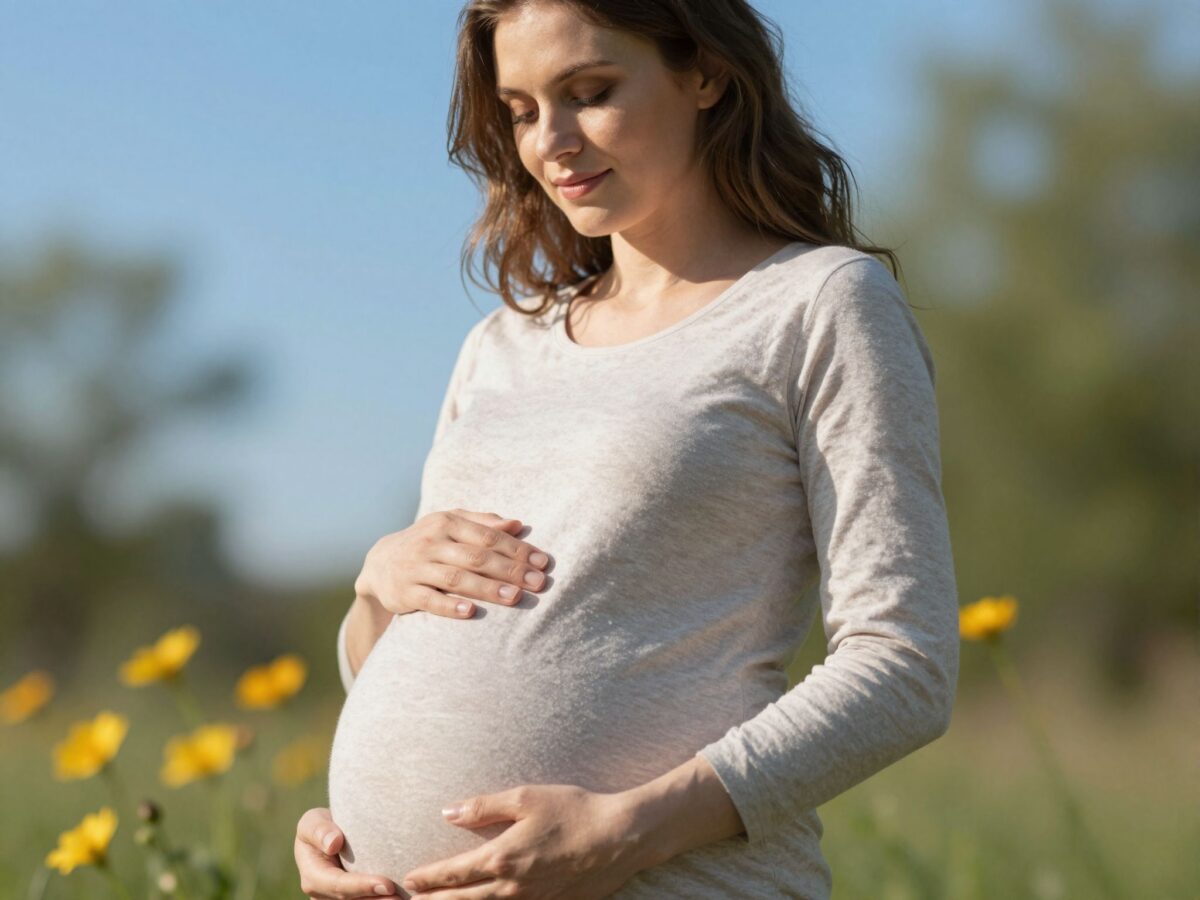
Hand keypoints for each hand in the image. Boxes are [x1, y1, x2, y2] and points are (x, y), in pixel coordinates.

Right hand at [295, 807, 400, 898]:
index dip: (362, 886)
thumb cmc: (321, 826)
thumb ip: (319, 830)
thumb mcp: (313, 821)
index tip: (387, 884)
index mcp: (312, 877)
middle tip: (401, 897)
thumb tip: (333, 844)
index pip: (338, 885)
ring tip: (404, 899)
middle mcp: (321, 895)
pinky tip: (401, 898)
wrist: (329, 837)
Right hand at [355, 509, 550, 618]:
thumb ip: (483, 523)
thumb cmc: (429, 542)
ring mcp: (417, 567)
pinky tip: (471, 612)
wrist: (379, 563)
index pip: (489, 536)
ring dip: (486, 588)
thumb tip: (517, 524)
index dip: (517, 549)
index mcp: (447, 523)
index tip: (543, 563)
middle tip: (538, 583)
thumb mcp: (450, 524)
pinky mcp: (405, 592)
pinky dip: (449, 606)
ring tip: (514, 597)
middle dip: (510, 570)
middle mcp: (432, 542)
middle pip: (476, 557)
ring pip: (456, 578)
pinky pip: (429, 600)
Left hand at [399, 784, 648, 898]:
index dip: (429, 877)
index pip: (454, 872)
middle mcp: (512, 886)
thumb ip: (483, 806)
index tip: (410, 879)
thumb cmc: (574, 811)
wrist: (619, 838)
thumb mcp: (526, 797)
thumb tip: (447, 813)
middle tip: (415, 899)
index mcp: (502, 857)